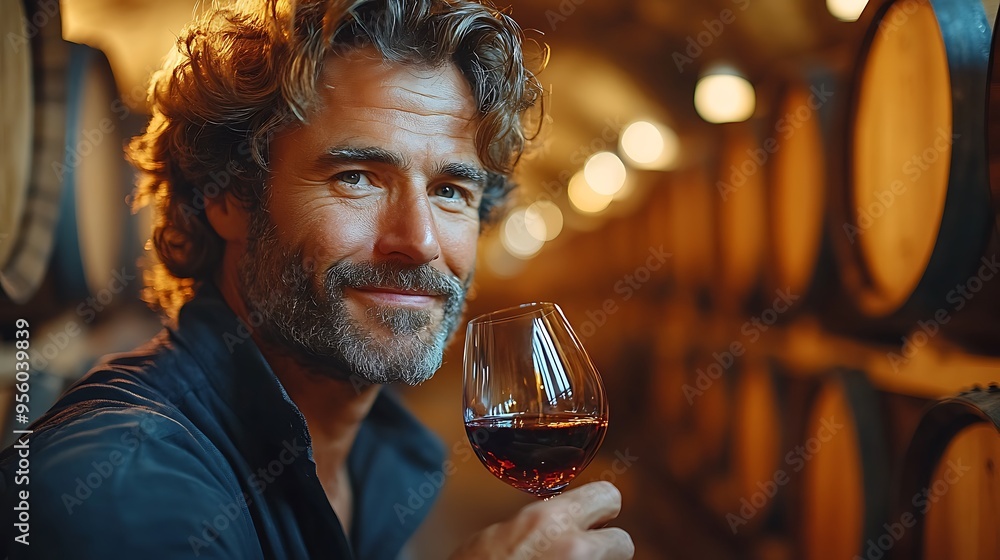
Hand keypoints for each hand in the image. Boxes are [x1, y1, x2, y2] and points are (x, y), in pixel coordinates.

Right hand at [449, 481, 633, 559]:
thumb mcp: (505, 532)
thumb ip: (543, 522)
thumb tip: (565, 521)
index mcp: (551, 520)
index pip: (609, 496)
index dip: (602, 509)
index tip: (595, 518)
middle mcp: (574, 548)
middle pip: (623, 542)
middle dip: (606, 547)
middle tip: (583, 552)